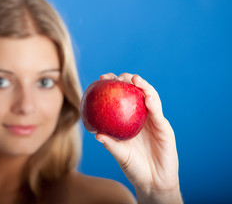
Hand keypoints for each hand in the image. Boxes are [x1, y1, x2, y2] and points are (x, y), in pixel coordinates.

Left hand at [95, 73, 181, 203]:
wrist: (153, 182)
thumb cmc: (134, 167)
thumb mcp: (119, 154)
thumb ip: (110, 144)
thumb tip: (95, 133)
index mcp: (128, 120)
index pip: (120, 98)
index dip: (112, 86)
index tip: (101, 79)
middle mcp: (141, 117)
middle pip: (135, 93)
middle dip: (127, 80)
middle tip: (117, 77)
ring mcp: (153, 120)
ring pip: (150, 98)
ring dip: (143, 86)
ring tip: (134, 79)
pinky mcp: (164, 127)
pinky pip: (158, 113)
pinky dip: (153, 103)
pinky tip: (146, 96)